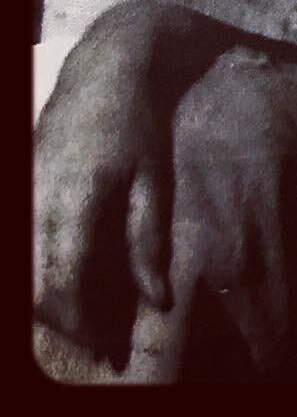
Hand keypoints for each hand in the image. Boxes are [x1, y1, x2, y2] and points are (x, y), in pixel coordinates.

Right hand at [33, 1, 227, 357]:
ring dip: (49, 303)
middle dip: (64, 325)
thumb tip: (157, 299)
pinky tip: (70, 281)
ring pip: (21, 275)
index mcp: (72, 202)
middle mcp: (35, 202)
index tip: (109, 347)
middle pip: (34, 291)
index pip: (61, 287)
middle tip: (101, 342)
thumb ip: (147, 240)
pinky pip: (20, 248)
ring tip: (88, 318)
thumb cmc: (136, 122)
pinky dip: (39, 274)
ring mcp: (21, 194)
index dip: (81, 326)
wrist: (103, 70)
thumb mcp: (152, 179)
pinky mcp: (19, 188)